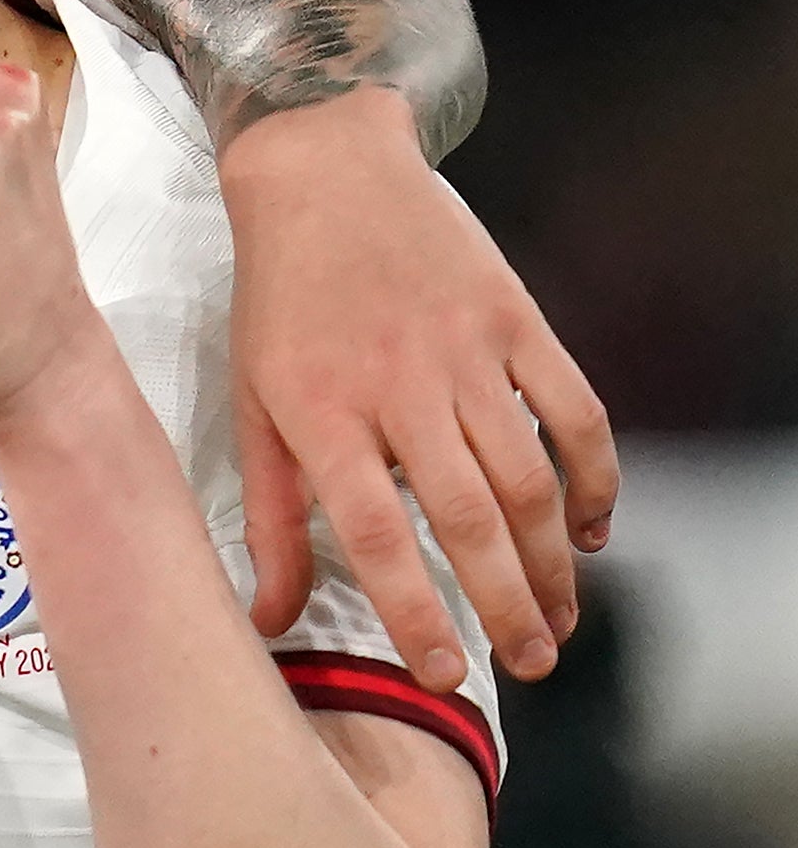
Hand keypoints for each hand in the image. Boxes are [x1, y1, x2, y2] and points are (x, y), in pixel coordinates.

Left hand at [220, 88, 613, 689]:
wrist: (322, 173)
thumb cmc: (278, 298)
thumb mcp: (253, 399)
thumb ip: (267, 514)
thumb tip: (269, 619)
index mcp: (320, 411)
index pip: (371, 533)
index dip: (411, 610)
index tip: (445, 674)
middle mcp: (397, 386)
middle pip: (465, 517)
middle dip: (506, 602)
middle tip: (532, 664)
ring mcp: (463, 351)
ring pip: (528, 477)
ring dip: (554, 559)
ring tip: (559, 620)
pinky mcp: (515, 320)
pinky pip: (574, 411)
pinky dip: (595, 477)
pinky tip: (593, 530)